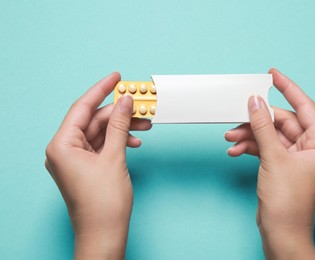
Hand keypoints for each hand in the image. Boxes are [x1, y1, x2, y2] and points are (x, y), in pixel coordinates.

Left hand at [45, 72, 151, 258]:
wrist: (105, 233)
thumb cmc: (104, 203)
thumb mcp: (114, 157)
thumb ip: (119, 126)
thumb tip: (125, 102)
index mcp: (62, 145)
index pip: (82, 108)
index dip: (101, 90)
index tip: (116, 77)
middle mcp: (64, 150)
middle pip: (93, 120)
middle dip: (119, 113)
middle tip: (140, 105)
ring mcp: (74, 159)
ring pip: (100, 133)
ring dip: (122, 128)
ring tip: (144, 125)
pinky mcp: (85, 166)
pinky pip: (101, 145)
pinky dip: (118, 141)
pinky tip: (134, 143)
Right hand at [225, 68, 314, 258]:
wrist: (280, 231)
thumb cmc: (287, 201)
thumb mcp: (273, 158)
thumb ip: (262, 127)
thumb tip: (254, 102)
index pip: (304, 107)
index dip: (288, 88)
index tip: (273, 75)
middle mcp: (311, 148)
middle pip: (282, 122)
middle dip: (257, 120)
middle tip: (237, 115)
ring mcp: (296, 157)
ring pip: (270, 135)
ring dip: (250, 135)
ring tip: (231, 137)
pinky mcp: (282, 165)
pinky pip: (266, 148)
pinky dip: (251, 147)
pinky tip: (235, 150)